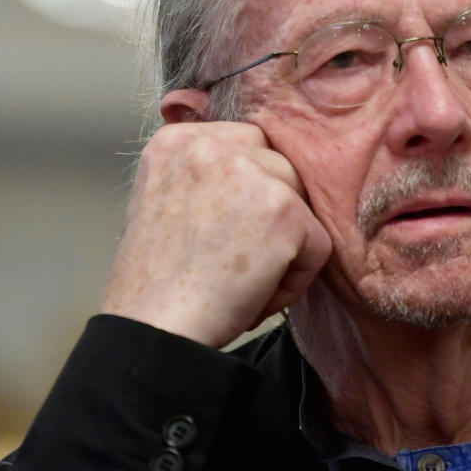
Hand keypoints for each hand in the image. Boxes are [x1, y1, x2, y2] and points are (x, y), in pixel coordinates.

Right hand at [100, 121, 332, 346]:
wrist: (153, 329)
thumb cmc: (157, 284)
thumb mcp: (163, 203)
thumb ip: (203, 177)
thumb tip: (258, 177)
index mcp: (178, 141)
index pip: (248, 146)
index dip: (249, 192)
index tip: (224, 233)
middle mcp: (211, 146)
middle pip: (279, 168)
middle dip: (271, 216)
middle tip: (235, 262)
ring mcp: (248, 173)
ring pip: (301, 204)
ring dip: (285, 246)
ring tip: (243, 282)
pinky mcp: (282, 210)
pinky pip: (318, 244)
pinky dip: (296, 280)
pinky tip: (255, 297)